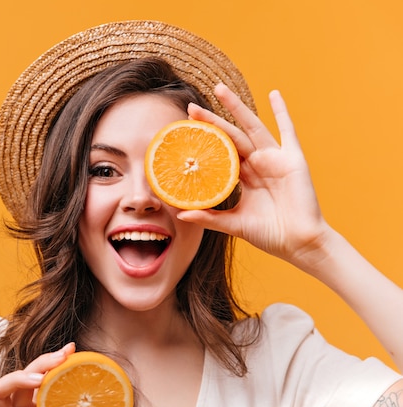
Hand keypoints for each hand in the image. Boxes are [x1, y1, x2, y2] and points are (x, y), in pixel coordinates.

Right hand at [0, 343, 75, 406]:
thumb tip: (90, 396)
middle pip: (24, 378)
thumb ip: (63, 403)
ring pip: (3, 389)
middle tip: (62, 356)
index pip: (39, 376)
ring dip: (19, 379)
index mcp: (30, 405)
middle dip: (42, 364)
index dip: (52, 361)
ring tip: (40, 379)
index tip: (70, 348)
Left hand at [178, 84, 329, 266]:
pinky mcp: (293, 159)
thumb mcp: (234, 224)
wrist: (299, 243)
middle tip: (191, 106)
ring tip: (220, 89)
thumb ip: (209, 217)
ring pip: (251, 127)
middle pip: (230, 135)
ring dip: (236, 107)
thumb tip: (180, 214)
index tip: (183, 129)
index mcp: (243, 177)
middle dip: (211, 120)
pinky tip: (274, 94)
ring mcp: (274, 159)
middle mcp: (257, 164)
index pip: (219, 152)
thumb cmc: (269, 234)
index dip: (203, 141)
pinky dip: (282, 112)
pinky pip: (288, 131)